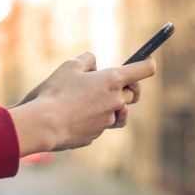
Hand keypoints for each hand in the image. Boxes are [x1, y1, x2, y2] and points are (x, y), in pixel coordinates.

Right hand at [8, 53, 155, 154]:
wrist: (46, 124)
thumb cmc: (57, 91)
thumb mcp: (70, 66)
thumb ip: (87, 60)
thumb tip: (94, 64)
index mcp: (111, 80)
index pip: (142, 70)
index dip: (147, 62)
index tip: (149, 60)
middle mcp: (115, 101)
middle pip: (133, 93)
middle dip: (127, 86)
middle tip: (114, 81)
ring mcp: (107, 121)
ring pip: (118, 112)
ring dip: (111, 104)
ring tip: (94, 98)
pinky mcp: (96, 134)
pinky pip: (101, 124)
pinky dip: (94, 118)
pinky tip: (76, 114)